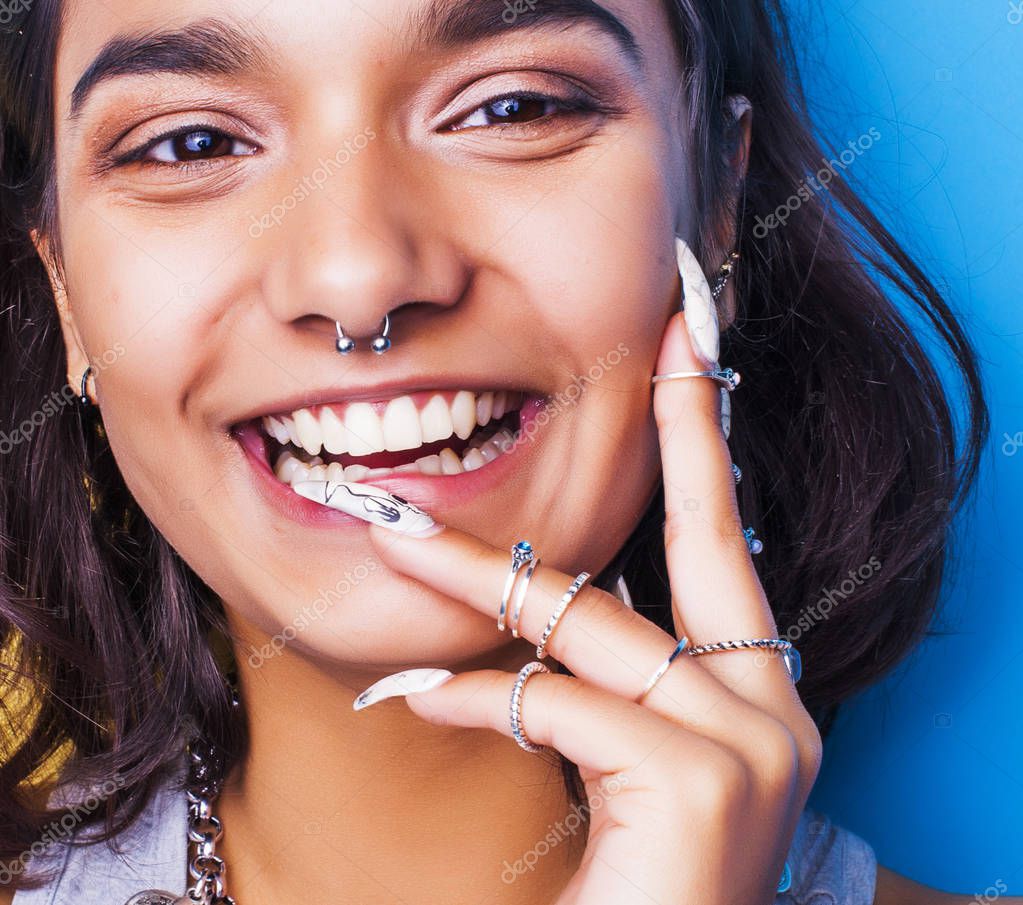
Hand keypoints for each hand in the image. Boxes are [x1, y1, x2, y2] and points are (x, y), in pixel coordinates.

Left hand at [357, 310, 822, 904]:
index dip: (704, 432)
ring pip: (587, 624)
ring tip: (390, 539)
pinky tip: (412, 694)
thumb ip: (604, 670)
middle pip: (678, 548)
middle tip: (629, 336)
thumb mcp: (626, 751)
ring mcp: (750, 744)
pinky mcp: (699, 782)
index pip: (725, 537)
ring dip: (476, 582)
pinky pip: (551, 702)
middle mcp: (776, 708)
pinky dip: (468, 695)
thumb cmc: (631, 872)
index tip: (688, 338)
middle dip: (646, 436)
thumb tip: (538, 593)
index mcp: (760, 691)